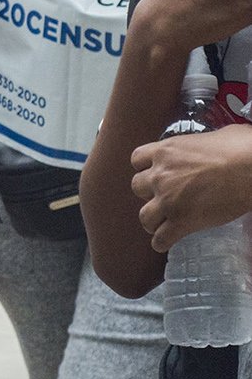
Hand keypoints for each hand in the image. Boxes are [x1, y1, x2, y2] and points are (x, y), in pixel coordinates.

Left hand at [130, 123, 251, 251]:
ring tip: (161, 223)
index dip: (146, 168)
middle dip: (150, 193)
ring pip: (145, 216)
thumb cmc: (242, 148)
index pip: (137, 159)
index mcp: (166, 151)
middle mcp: (160, 175)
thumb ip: (199, 145)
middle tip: (165, 197)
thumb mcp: (214, 136)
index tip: (155, 173)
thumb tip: (211, 146)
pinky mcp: (182, 220)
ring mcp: (168, 199)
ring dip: (152, 220)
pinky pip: (161, 238)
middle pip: (138, 187)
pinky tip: (165, 242)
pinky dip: (161, 242)